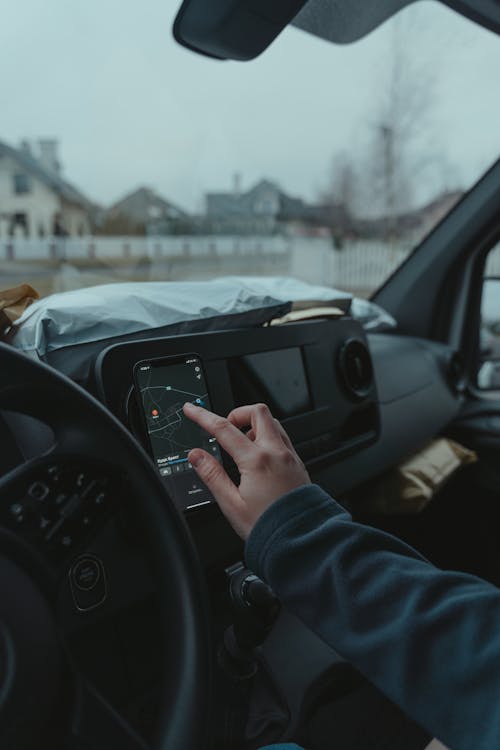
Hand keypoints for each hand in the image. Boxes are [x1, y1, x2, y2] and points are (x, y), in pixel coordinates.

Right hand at [183, 402, 310, 538]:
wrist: (301, 540)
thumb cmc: (268, 527)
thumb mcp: (231, 504)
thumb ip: (212, 475)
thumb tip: (196, 455)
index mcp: (257, 461)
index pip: (223, 428)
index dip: (203, 416)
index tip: (192, 410)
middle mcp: (276, 453)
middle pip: (257, 412)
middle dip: (237, 414)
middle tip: (224, 427)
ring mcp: (290, 457)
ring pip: (272, 423)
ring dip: (253, 425)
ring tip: (240, 445)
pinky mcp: (298, 464)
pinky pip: (281, 438)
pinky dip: (267, 437)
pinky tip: (258, 456)